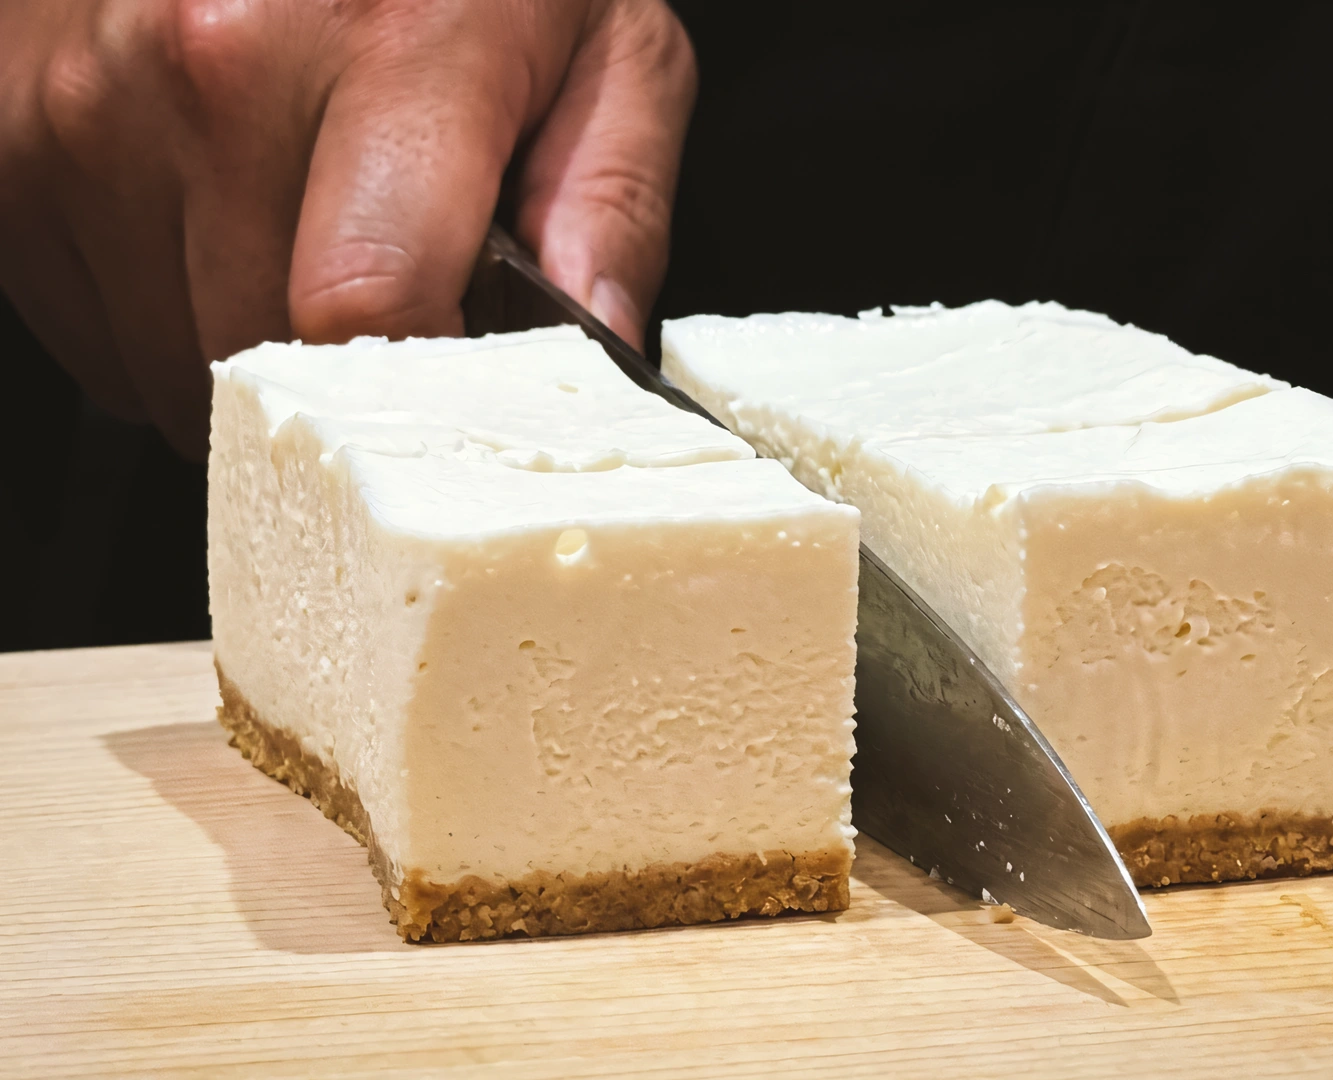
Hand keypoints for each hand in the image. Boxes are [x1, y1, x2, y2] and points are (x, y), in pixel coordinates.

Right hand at [0, 0, 695, 458]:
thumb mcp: (600, 48)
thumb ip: (611, 206)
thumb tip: (600, 350)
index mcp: (385, 42)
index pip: (370, 304)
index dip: (422, 381)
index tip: (451, 373)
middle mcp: (212, 62)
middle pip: (271, 354)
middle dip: (342, 371)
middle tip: (389, 294)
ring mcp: (93, 101)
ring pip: (174, 363)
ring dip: (246, 349)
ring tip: (301, 241)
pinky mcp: (15, 139)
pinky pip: (99, 336)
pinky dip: (162, 320)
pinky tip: (218, 230)